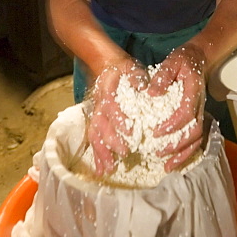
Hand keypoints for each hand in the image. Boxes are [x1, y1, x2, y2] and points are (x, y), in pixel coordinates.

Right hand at [87, 61, 146, 175]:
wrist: (106, 65)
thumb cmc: (122, 69)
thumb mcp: (131, 67)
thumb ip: (137, 76)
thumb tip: (143, 86)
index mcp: (107, 90)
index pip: (111, 105)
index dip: (118, 119)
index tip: (130, 131)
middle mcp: (98, 104)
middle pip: (101, 124)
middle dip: (112, 140)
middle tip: (125, 152)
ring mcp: (96, 114)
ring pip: (94, 134)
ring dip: (101, 152)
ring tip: (109, 168)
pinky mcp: (96, 122)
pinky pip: (93, 140)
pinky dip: (97, 155)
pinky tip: (101, 170)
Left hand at [148, 44, 205, 171]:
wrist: (198, 57)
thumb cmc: (183, 59)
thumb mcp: (172, 61)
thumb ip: (163, 76)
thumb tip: (151, 93)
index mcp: (194, 91)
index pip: (187, 112)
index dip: (173, 125)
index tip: (156, 132)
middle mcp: (200, 104)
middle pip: (194, 131)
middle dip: (177, 145)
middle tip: (158, 153)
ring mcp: (200, 112)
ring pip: (197, 138)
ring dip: (183, 154)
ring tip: (167, 166)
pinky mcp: (196, 116)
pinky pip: (195, 138)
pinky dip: (186, 151)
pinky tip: (174, 160)